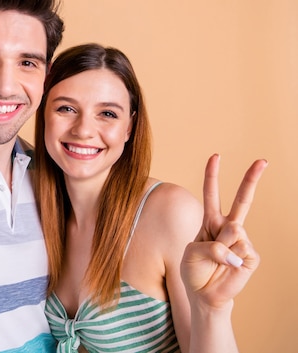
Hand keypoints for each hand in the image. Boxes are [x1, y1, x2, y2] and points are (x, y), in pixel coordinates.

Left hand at [181, 154, 266, 309]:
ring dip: (220, 247)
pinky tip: (229, 267)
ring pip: (233, 230)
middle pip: (242, 200)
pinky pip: (240, 248)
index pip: (212, 194)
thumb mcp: (191, 253)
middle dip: (251, 179)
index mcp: (210, 221)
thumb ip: (210, 244)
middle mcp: (227, 227)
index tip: (216, 156)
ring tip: (216, 261)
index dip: (212, 175)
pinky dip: (229, 258)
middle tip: (262, 160)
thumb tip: (235, 238)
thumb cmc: (195, 271)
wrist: (204, 295)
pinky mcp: (251, 255)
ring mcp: (242, 240)